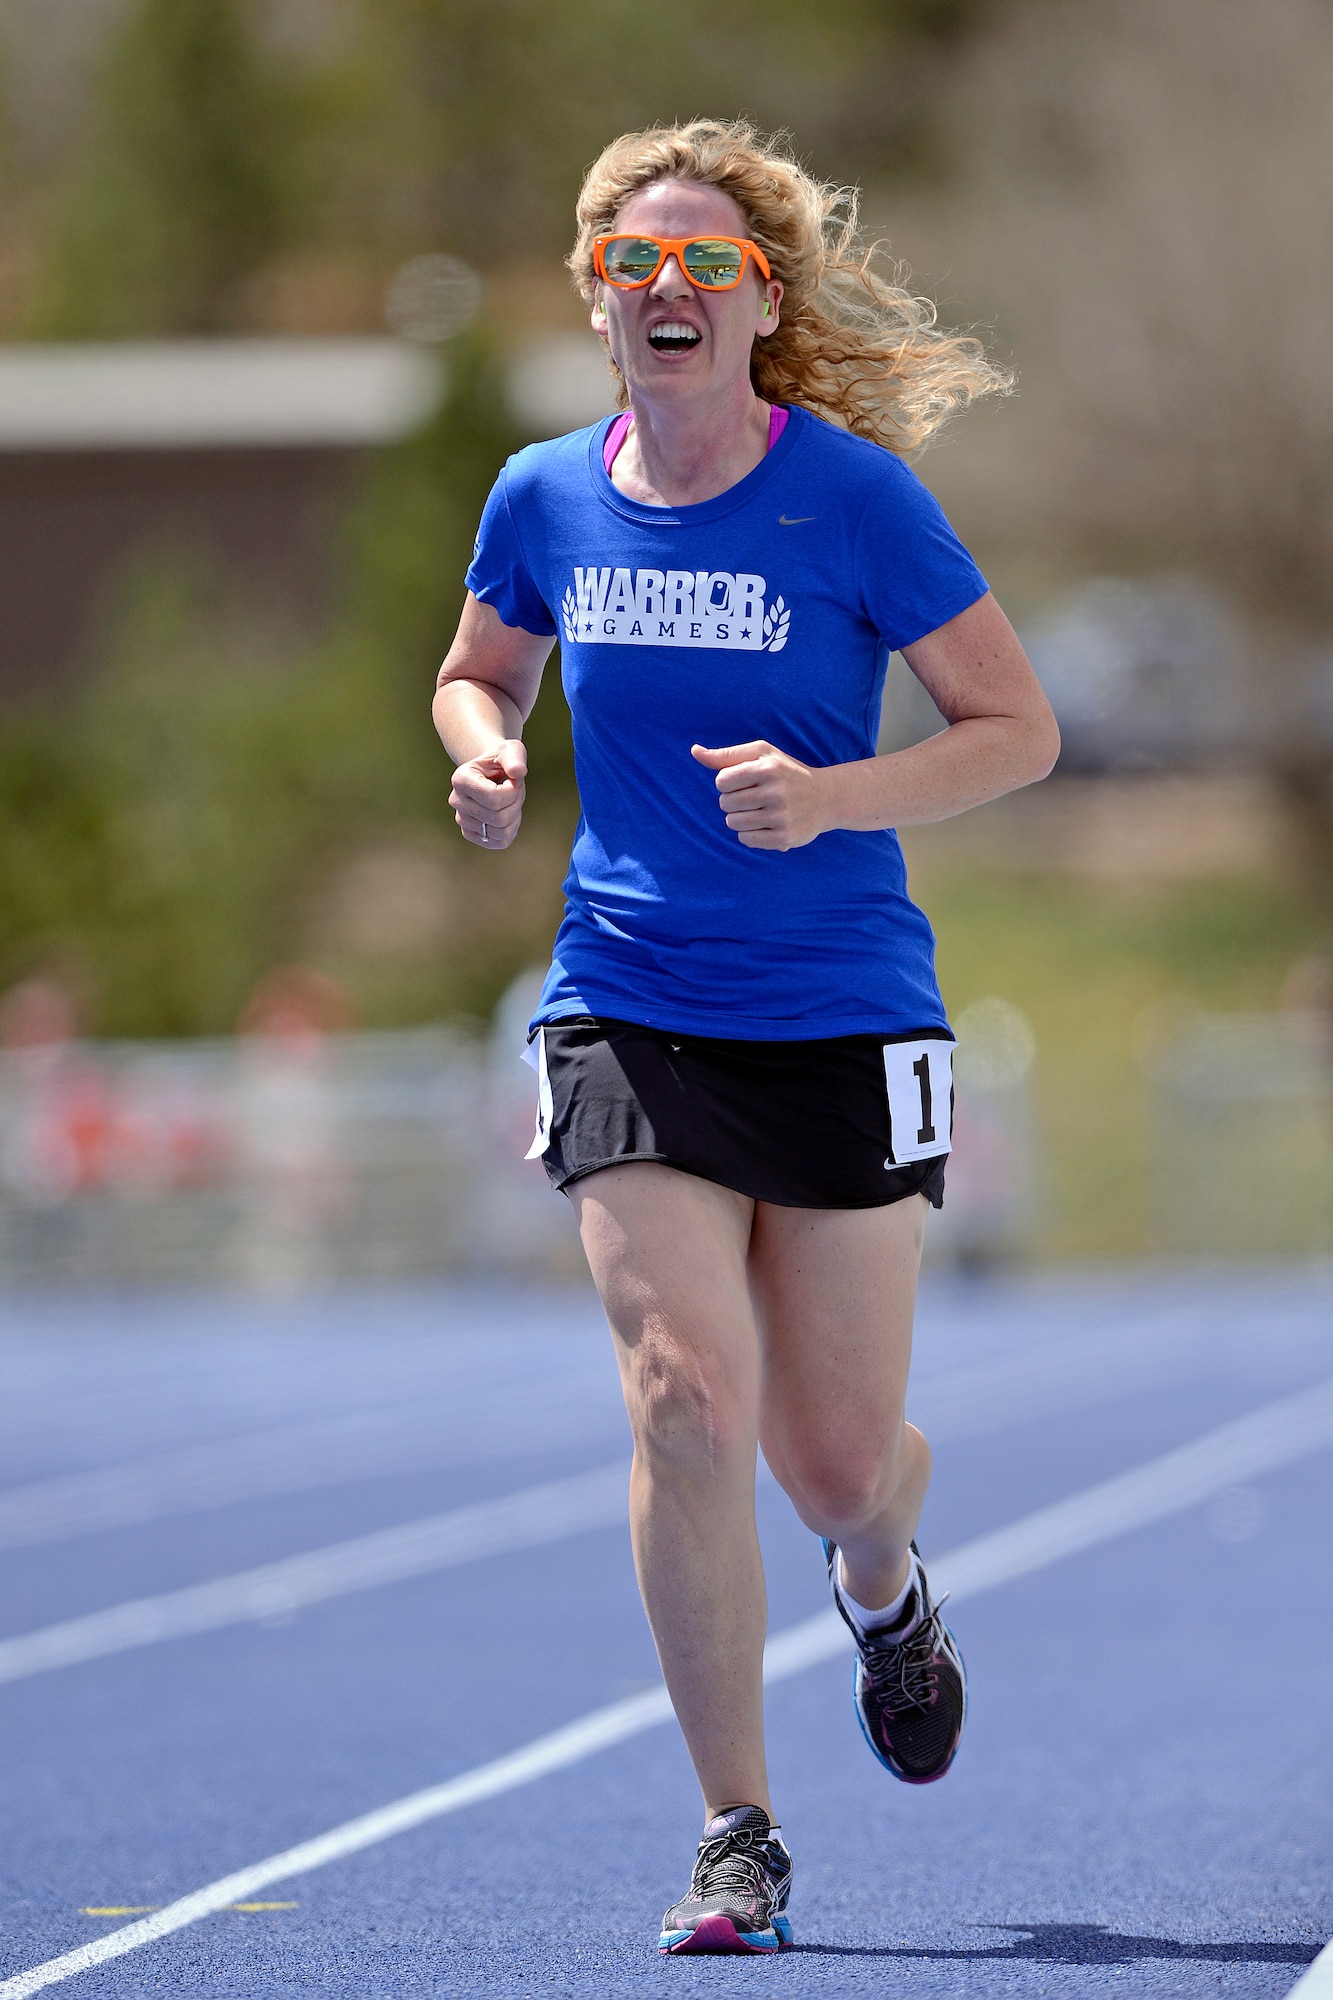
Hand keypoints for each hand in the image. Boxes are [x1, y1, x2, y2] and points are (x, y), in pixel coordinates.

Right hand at [449, 739, 526, 848]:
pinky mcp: (471, 834)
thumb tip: (518, 772)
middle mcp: (456, 800)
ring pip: (501, 831)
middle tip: (513, 789)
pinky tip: (506, 812)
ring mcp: (462, 820)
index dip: (513, 791)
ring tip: (509, 800)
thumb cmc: (501, 760)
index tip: (512, 779)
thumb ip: (515, 759)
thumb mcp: (511, 751)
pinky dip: (511, 828)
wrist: (491, 772)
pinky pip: (501, 841)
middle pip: (499, 817)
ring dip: (514, 815)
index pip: (494, 799)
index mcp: (461, 779)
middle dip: (515, 803)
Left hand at [691, 740, 828, 849]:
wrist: (826, 798)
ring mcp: (781, 817)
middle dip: (733, 801)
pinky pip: (746, 839)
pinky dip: (749, 833)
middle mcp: (775, 792)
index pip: (722, 781)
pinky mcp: (784, 838)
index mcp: (767, 768)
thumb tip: (695, 751)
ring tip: (757, 810)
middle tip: (753, 797)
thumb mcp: (761, 754)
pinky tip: (764, 824)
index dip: (728, 782)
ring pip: (733, 823)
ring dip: (739, 818)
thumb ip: (726, 754)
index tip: (744, 782)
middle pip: (725, 804)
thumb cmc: (786, 772)